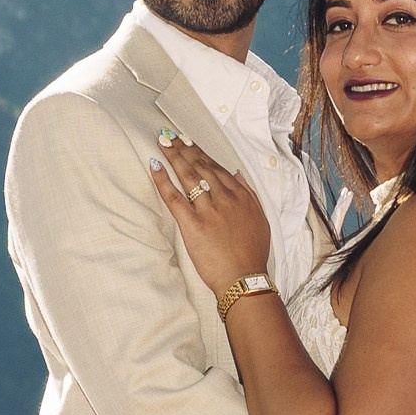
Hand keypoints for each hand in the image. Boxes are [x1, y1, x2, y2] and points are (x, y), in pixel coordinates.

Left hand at [149, 134, 272, 289]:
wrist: (244, 278)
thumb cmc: (252, 253)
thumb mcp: (260, 220)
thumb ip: (248, 194)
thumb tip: (236, 174)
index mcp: (240, 196)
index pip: (216, 167)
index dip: (200, 153)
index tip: (189, 142)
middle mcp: (224, 198)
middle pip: (200, 166)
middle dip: (183, 148)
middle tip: (170, 136)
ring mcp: (208, 210)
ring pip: (188, 176)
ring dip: (173, 156)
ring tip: (162, 142)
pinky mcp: (193, 224)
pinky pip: (174, 197)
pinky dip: (163, 180)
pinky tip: (155, 166)